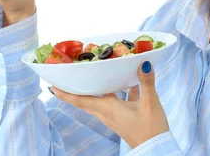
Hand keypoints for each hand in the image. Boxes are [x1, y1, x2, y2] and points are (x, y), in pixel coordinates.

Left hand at [50, 61, 169, 148]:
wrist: (157, 149)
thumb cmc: (151, 130)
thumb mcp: (150, 104)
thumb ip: (146, 82)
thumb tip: (144, 63)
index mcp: (108, 108)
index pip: (80, 100)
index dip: (65, 94)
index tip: (52, 86)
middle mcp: (106, 112)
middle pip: (85, 100)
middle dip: (74, 89)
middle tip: (66, 77)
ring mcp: (113, 116)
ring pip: (97, 100)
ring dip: (92, 89)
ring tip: (89, 75)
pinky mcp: (121, 118)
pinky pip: (112, 102)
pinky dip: (114, 92)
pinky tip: (126, 81)